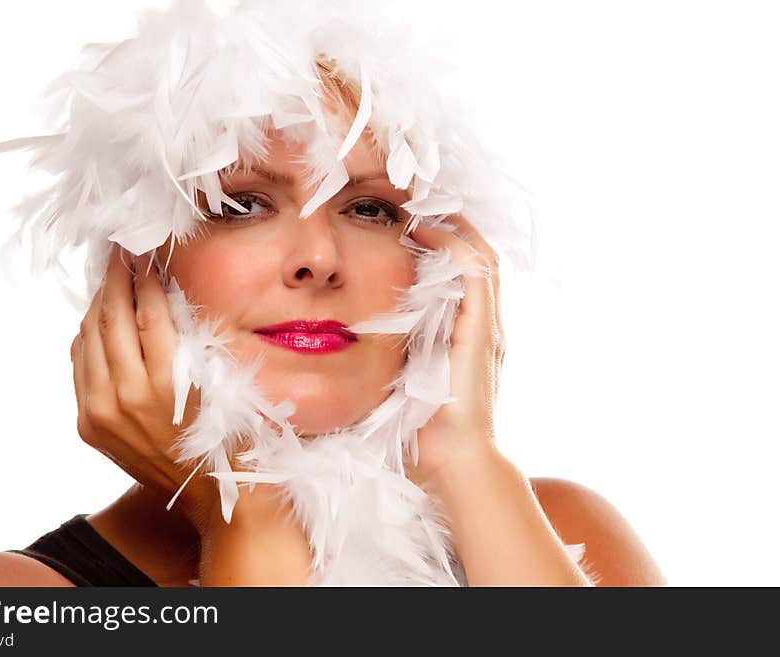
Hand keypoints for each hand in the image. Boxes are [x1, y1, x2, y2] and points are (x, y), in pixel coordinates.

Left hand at [70, 244, 309, 557]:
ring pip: (88, 339)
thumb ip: (192, 337)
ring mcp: (101, 413)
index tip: (145, 251)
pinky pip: (80, 368)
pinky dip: (88, 338)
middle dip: (116, 279)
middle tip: (120, 252)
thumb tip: (168, 290)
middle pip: (111, 319)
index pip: (147, 311)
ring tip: (110, 279)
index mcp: (166, 383)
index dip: (145, 276)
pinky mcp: (89, 425)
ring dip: (99, 304)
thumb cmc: (232, 434)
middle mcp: (125, 396)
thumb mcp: (222, 379)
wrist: (216, 494)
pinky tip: (100, 320)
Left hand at [403, 216, 506, 489]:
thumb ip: (393, 354)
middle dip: (450, 223)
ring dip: (453, 227)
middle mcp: (483, 325)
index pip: (463, 271)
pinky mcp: (483, 334)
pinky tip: (425, 233)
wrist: (451, 465)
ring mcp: (487, 328)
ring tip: (420, 205)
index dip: (442, 239)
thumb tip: (348, 336)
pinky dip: (453, 248)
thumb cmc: (420, 431)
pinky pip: (476, 276)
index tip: (407, 218)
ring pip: (482, 257)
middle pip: (477, 255)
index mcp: (465, 334)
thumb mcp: (402, 379)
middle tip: (414, 200)